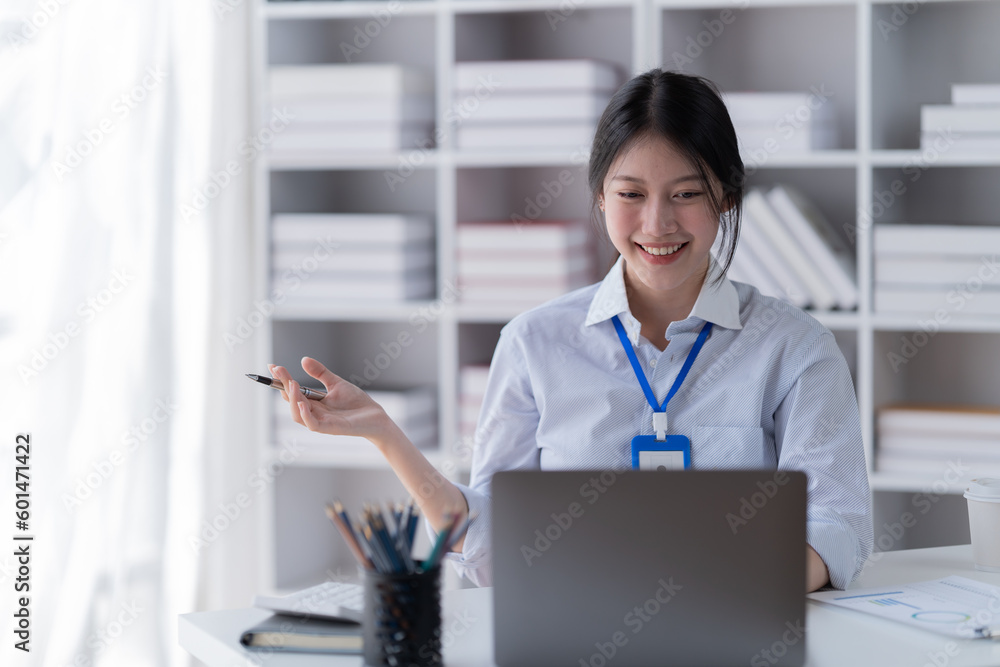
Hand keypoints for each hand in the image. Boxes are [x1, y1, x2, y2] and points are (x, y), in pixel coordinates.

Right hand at [269, 357, 398, 443]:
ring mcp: (321, 422)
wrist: (376, 417)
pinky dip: (305, 415)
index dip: (281, 380)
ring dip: (292, 400)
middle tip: (279, 371)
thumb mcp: (336, 383)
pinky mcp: (331, 429)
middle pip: (291, 402)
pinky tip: (302, 403)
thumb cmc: (357, 402)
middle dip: (283, 386)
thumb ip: (320, 373)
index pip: (292, 391)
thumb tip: (303, 359)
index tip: (273, 366)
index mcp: (313, 402)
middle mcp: (314, 413)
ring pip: (297, 414)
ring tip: (292, 383)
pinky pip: (313, 425)